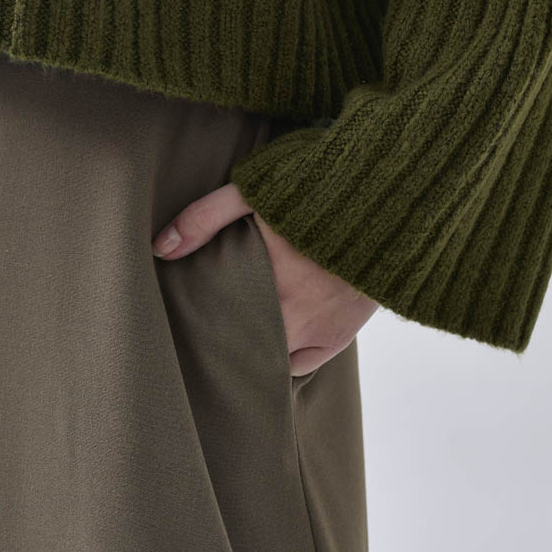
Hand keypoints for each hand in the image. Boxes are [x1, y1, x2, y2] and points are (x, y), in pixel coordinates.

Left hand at [151, 181, 379, 375]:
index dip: (202, 326)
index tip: (188, 322)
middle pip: (242, 346)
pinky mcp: (341, 334)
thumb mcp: (258, 189)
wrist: (391, 196)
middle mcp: (290, 313)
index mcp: (263, 279)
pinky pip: (302, 364)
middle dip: (225, 341)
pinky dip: (288, 357)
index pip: (218, 325)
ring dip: (255, 350)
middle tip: (210, 333)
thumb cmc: (321, 186)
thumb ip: (207, 215)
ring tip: (238, 339)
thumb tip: (161, 248)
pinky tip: (276, 341)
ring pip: (270, 359)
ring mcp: (318, 328)